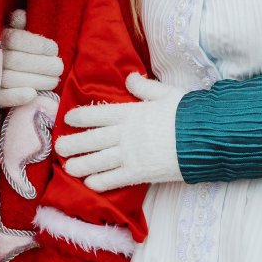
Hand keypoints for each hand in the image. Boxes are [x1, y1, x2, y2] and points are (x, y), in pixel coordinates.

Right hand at [0, 9, 63, 107]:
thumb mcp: (9, 29)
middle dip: (42, 65)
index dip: (38, 44)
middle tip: (59, 67)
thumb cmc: (6, 45)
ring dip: (37, 81)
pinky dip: (16, 96)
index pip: (16, 39)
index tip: (54, 49)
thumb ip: (17, 22)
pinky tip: (32, 94)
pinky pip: (1, 97)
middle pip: (16, 61)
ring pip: (11, 79)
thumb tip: (22, 16)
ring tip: (54, 81)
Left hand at [55, 73, 184, 190]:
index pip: (98, 114)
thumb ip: (144, 87)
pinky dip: (100, 182)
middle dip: (73, 144)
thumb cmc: (187, 113)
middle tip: (57, 148)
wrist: (204, 137)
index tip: (67, 119)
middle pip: (92, 139)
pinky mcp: (140, 173)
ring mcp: (130, 154)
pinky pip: (115, 179)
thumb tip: (129, 77)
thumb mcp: (165, 93)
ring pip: (98, 161)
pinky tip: (90, 184)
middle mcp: (125, 133)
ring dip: (81, 165)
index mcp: (130, 112)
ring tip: (68, 168)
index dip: (80, 117)